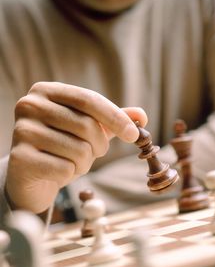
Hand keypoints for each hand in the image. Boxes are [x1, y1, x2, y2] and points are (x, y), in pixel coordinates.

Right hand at [6, 82, 146, 212]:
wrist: (33, 175)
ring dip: (84, 162)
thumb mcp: (87, 129)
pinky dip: (70, 174)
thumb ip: (111, 119)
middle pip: (87, 126)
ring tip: (70, 161)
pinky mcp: (20, 157)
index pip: (89, 99)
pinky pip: (65, 169)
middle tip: (91, 153)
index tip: (134, 135)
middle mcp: (30, 105)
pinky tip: (57, 172)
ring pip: (79, 150)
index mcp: (47, 91)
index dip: (115, 118)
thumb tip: (142, 115)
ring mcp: (22, 131)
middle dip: (99, 146)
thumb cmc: (62, 147)